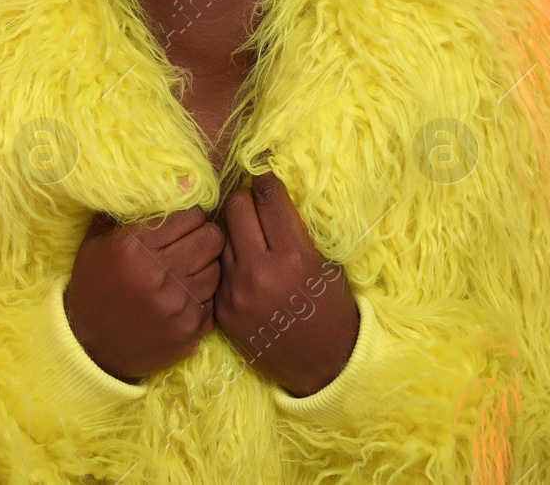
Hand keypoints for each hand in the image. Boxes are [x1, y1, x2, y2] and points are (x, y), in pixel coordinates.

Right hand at [64, 205, 225, 382]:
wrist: (89, 348)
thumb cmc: (93, 288)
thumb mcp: (95, 244)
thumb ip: (124, 211)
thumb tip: (169, 183)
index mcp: (135, 247)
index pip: (190, 216)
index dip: (190, 216)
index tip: (184, 223)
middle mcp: (159, 274)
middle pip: (212, 238)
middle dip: (205, 235)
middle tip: (194, 242)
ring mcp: (177, 304)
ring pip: (218, 268)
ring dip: (208, 265)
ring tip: (190, 268)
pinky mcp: (189, 329)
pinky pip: (214, 299)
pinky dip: (204, 295)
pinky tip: (187, 294)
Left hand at [214, 171, 359, 396]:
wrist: (323, 366)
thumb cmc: (331, 307)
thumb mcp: (324, 263)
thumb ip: (294, 231)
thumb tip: (269, 197)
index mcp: (294, 257)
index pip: (268, 197)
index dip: (268, 183)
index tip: (269, 183)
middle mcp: (260, 272)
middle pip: (236, 207)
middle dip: (247, 200)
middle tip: (257, 208)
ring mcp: (236, 293)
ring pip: (221, 235)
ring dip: (235, 231)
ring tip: (251, 239)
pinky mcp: (222, 310)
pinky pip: (218, 268)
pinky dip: (229, 261)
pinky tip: (244, 266)